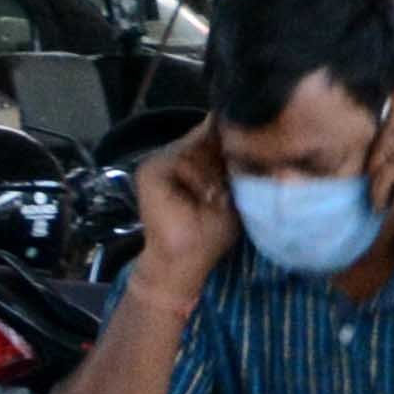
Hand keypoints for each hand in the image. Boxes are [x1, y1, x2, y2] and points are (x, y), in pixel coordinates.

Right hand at [132, 119, 235, 292]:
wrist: (187, 259)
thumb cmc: (211, 232)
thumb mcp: (231, 193)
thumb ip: (232, 166)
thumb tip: (243, 139)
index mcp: (187, 159)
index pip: (209, 134)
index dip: (229, 144)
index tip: (243, 161)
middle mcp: (169, 156)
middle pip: (204, 137)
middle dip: (222, 161)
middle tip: (222, 193)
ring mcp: (156, 162)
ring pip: (196, 148)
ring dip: (212, 176)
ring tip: (212, 200)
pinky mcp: (150, 171)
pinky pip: (183, 160)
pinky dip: (199, 181)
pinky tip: (202, 200)